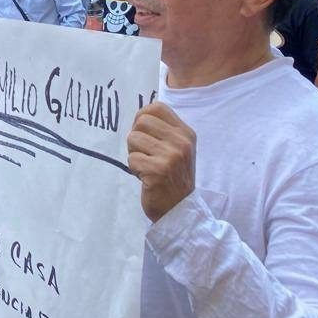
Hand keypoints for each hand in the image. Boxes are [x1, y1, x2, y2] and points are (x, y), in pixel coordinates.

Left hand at [127, 102, 196, 222]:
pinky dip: (134, 169)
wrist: (180, 210)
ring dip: (134, 154)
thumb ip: (163, 130)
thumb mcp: (177, 148)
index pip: (157, 107)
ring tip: (147, 166)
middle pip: (141, 121)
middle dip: (136, 137)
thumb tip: (140, 114)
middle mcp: (181, 143)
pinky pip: (132, 159)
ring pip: (133, 138)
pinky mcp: (157, 171)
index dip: (142, 117)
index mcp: (186, 133)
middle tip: (144, 154)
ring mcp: (170, 157)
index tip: (144, 133)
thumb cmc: (173, 176)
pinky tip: (146, 177)